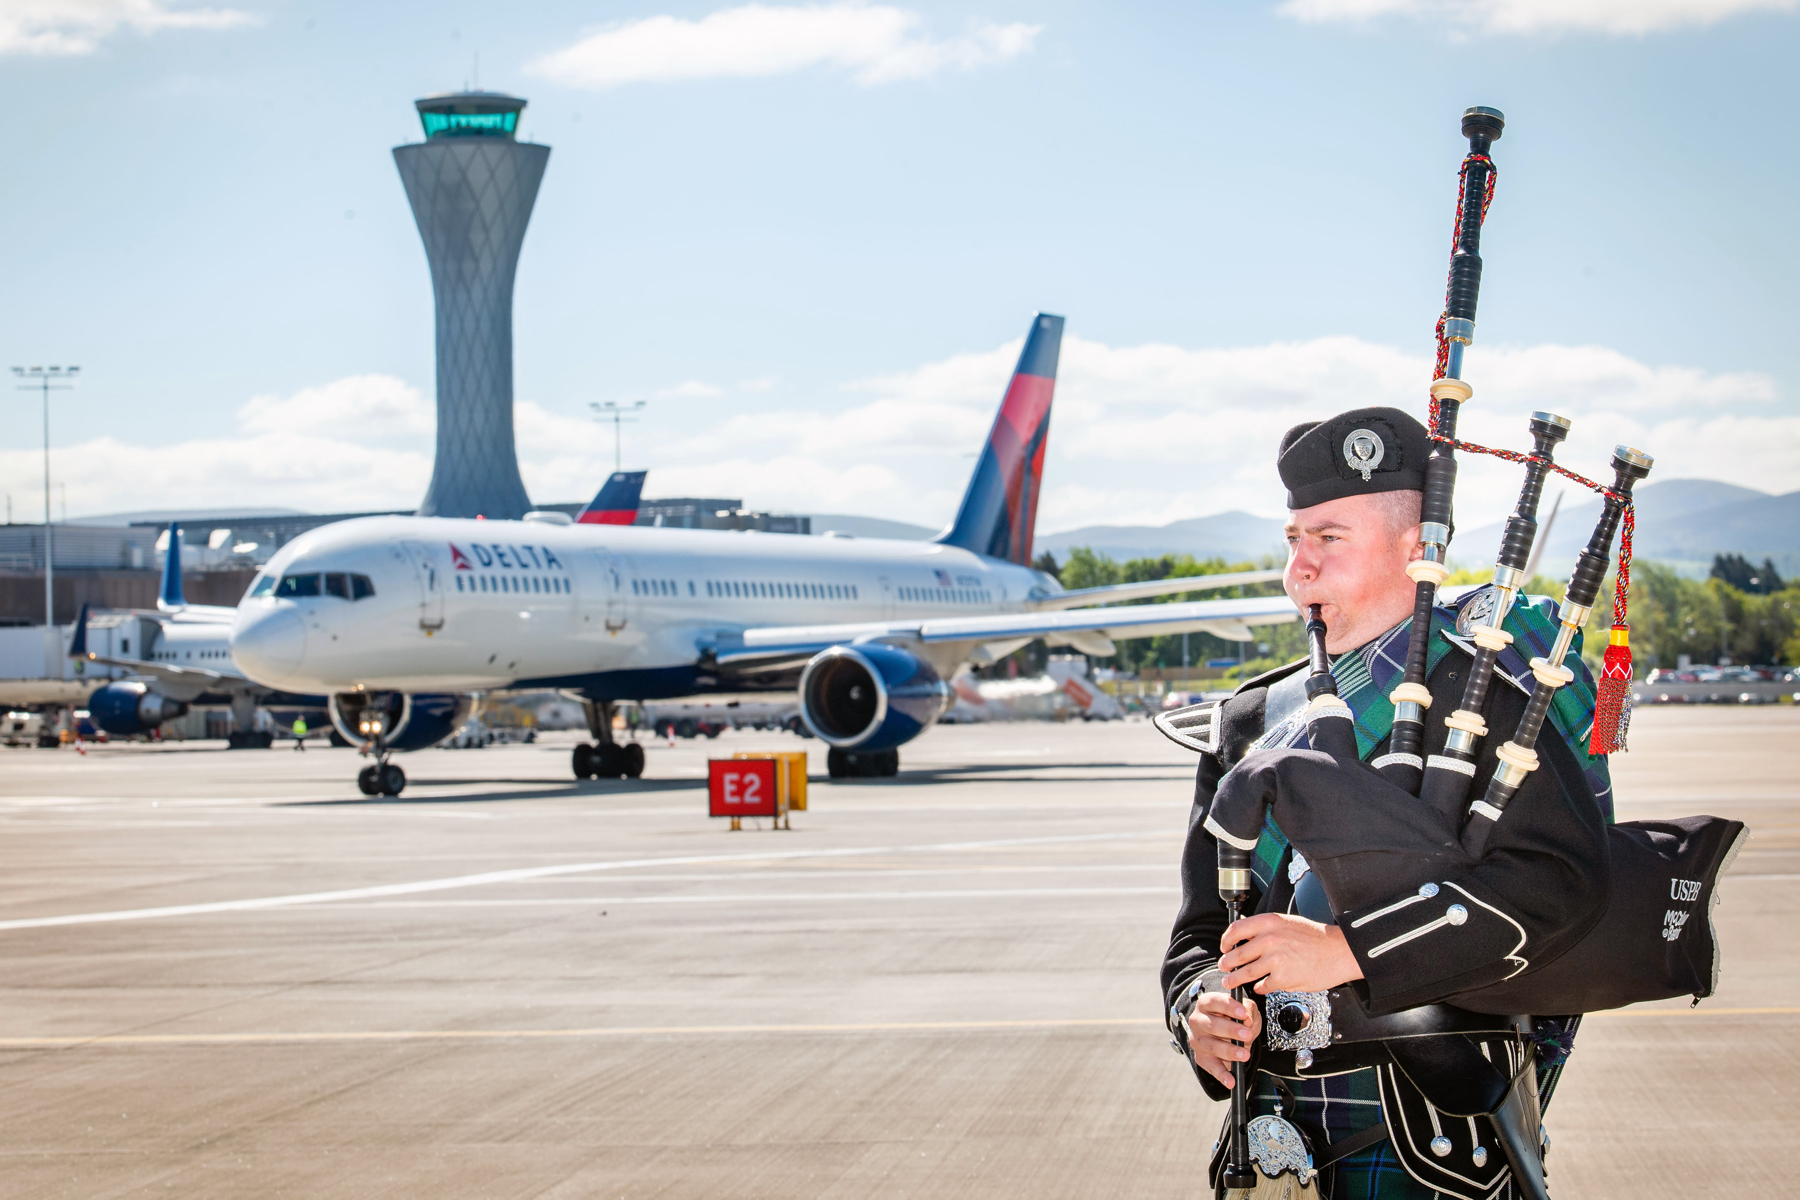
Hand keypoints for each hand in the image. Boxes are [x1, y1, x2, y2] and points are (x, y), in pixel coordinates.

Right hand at [1183, 991, 1262, 1089]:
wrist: (1228, 1032)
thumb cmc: (1235, 1017)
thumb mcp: (1245, 1009)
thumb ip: (1248, 1011)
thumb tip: (1247, 1019)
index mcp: (1206, 1004)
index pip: (1214, 1002)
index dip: (1228, 1007)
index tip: (1243, 1013)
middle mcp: (1198, 1020)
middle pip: (1212, 1025)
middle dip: (1231, 1030)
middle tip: (1247, 1034)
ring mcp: (1198, 1040)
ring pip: (1212, 1046)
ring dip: (1229, 1051)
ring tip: (1245, 1054)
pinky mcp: (1201, 1057)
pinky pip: (1211, 1067)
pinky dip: (1222, 1075)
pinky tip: (1231, 1081)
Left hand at [1219, 913, 1363, 994]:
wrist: (1339, 951)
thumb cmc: (1316, 938)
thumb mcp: (1288, 923)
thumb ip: (1266, 928)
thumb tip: (1246, 933)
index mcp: (1269, 923)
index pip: (1236, 930)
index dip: (1226, 940)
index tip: (1224, 947)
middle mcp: (1269, 940)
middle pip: (1237, 954)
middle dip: (1227, 963)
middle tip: (1224, 967)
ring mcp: (1275, 960)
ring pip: (1245, 973)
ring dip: (1235, 979)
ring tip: (1231, 981)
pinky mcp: (1282, 978)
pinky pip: (1263, 985)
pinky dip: (1260, 988)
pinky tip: (1261, 987)